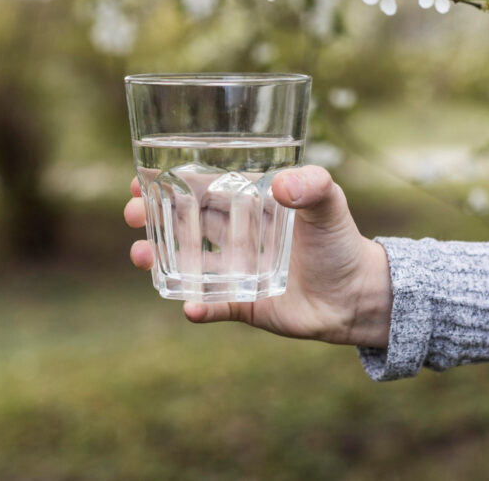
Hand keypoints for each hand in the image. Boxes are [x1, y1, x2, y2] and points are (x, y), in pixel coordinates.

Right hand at [123, 166, 392, 347]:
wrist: (358, 295)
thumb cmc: (342, 240)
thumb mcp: (331, 203)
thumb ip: (313, 185)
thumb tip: (281, 186)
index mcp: (249, 203)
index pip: (201, 187)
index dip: (169, 182)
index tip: (140, 179)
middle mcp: (235, 234)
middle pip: (183, 221)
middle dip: (152, 216)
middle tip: (130, 214)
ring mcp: (235, 270)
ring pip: (187, 262)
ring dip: (160, 258)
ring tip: (141, 255)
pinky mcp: (243, 303)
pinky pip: (214, 305)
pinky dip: (199, 307)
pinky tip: (189, 308)